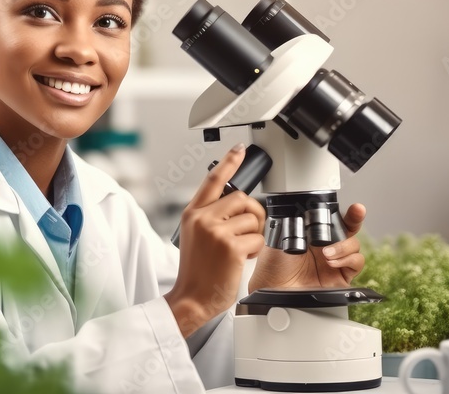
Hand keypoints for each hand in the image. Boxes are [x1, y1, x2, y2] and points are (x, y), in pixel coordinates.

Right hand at [165, 144, 265, 337]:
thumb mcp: (194, 236)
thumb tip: (238, 205)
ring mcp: (216, 231)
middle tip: (248, 232)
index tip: (239, 149)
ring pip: (252, 219)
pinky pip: (257, 239)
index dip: (229, 162)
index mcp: (192, 213)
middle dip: (252, 214)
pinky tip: (242, 259)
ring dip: (253, 236)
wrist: (191, 298)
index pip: (213, 179)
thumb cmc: (196, 271)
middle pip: (242, 198)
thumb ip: (210, 217)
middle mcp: (202, 218)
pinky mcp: (230, 246)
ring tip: (240, 250)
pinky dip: (255, 251)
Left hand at [247, 203, 365, 291]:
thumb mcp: (282, 236)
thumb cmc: (273, 264)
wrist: (273, 287)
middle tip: (356, 212)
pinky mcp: (340, 278)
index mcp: (314, 233)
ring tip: (326, 253)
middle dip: (355, 218)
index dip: (347, 212)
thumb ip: (298, 221)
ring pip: (354, 245)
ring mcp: (335, 261)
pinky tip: (332, 262)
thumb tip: (308, 208)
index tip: (356, 208)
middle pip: (350, 229)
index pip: (335, 219)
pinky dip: (348, 259)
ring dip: (344, 246)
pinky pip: (356, 263)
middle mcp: (326, 246)